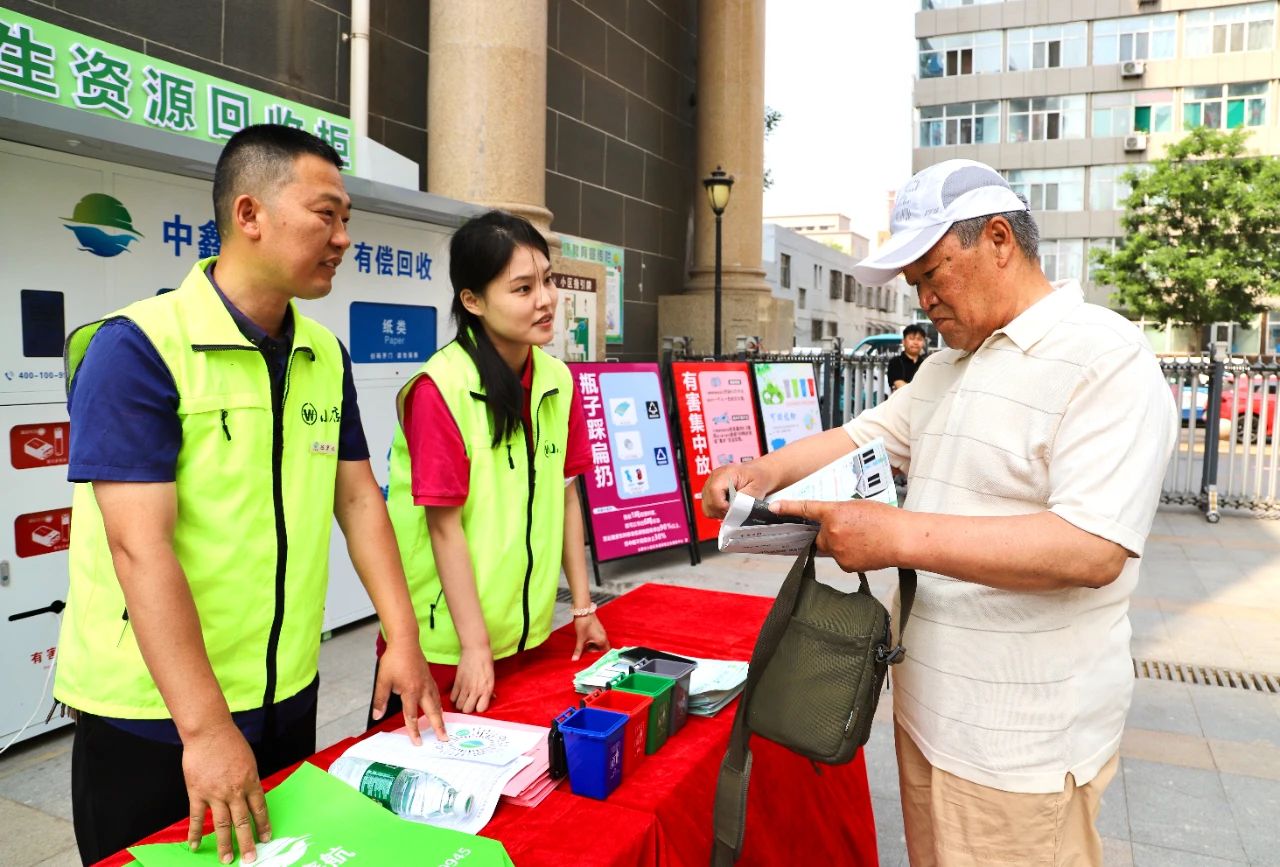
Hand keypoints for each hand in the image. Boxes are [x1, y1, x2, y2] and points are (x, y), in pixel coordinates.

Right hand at [182, 721, 268, 864]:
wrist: (209, 732)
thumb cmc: (230, 742)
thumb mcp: (249, 760)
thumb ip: (249, 781)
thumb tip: (250, 798)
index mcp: (251, 781)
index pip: (259, 808)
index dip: (263, 825)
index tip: (266, 838)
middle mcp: (235, 791)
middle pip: (243, 822)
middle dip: (247, 842)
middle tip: (250, 859)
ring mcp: (215, 794)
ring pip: (222, 824)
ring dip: (225, 844)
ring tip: (227, 859)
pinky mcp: (197, 793)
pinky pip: (197, 817)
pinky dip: (196, 833)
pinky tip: (195, 846)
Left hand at [370, 639, 447, 743]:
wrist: (405, 642)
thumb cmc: (394, 660)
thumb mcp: (383, 681)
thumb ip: (380, 700)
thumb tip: (377, 715)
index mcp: (410, 691)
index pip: (412, 716)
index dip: (414, 731)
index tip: (417, 742)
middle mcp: (422, 689)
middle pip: (432, 712)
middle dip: (438, 726)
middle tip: (444, 738)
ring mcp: (428, 683)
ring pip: (437, 703)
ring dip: (440, 716)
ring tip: (444, 725)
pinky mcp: (429, 677)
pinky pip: (436, 694)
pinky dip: (439, 703)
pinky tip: (439, 706)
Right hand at [451, 646, 495, 712]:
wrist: (476, 650)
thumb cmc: (486, 662)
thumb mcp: (492, 677)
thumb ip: (490, 690)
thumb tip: (491, 698)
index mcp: (486, 689)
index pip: (481, 709)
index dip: (479, 708)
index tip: (479, 704)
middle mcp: (476, 690)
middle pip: (467, 710)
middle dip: (468, 708)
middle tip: (469, 702)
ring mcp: (465, 687)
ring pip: (458, 705)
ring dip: (461, 704)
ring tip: (463, 699)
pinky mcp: (457, 682)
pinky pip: (452, 697)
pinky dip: (454, 698)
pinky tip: (458, 694)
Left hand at [572, 614, 609, 660]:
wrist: (583, 611)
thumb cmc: (583, 624)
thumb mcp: (580, 639)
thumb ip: (578, 650)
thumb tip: (575, 659)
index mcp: (602, 640)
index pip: (605, 652)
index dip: (600, 656)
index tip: (593, 658)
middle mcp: (604, 636)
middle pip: (603, 648)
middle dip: (596, 651)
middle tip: (588, 652)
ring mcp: (602, 631)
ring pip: (600, 642)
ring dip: (594, 646)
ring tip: (586, 646)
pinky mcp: (598, 628)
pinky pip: (598, 637)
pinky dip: (593, 640)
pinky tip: (586, 640)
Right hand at [701, 461, 779, 518]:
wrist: (760, 472)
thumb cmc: (760, 477)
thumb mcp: (758, 487)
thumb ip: (746, 498)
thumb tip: (736, 509)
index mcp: (725, 473)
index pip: (714, 491)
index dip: (722, 505)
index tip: (733, 510)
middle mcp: (714, 477)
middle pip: (708, 501)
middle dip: (722, 511)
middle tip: (736, 511)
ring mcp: (710, 484)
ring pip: (706, 507)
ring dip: (719, 512)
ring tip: (733, 509)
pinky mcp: (710, 492)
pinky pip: (708, 507)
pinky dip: (717, 511)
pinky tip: (728, 507)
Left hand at [769, 498, 906, 572]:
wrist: (902, 539)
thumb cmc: (885, 518)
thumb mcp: (858, 506)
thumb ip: (839, 513)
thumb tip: (831, 522)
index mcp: (834, 513)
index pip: (806, 509)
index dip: (788, 508)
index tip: (773, 508)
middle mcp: (831, 532)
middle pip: (819, 536)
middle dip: (828, 534)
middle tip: (849, 530)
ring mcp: (837, 551)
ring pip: (831, 549)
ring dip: (841, 545)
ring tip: (864, 538)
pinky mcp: (845, 565)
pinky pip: (841, 560)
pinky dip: (850, 556)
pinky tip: (866, 550)